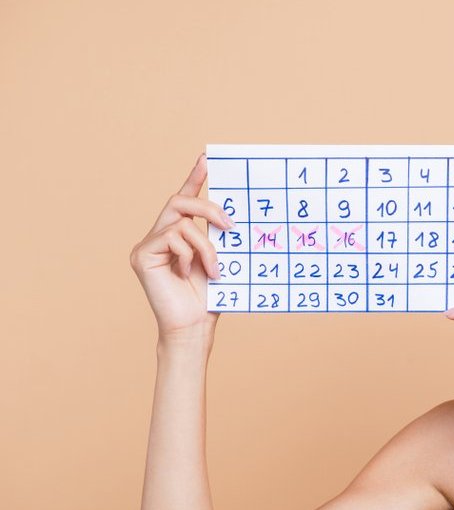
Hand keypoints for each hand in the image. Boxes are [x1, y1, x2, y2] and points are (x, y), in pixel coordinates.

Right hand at [129, 154, 233, 340]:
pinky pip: (171, 238)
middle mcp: (158, 237)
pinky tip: (187, 275)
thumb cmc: (209, 299)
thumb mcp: (220, 260)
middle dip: (208, 208)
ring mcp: (147, 245)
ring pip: (181, 224)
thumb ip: (217, 238)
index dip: (194, 178)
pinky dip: (189, 255)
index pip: (184, 200)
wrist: (194, 327)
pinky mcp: (141, 255)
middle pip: (178, 202)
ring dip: (206, 246)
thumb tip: (233, 216)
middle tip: (230, 226)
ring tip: (215, 270)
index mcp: (177, 236)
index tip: (207, 158)